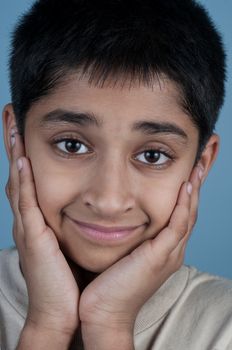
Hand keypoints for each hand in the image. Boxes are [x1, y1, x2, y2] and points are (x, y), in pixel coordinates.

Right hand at [6, 129, 79, 337]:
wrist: (65, 311)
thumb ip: (74, 221)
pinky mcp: (34, 238)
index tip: (25, 124)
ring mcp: (29, 226)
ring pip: (18, 181)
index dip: (24, 149)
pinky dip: (23, 181)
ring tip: (12, 122)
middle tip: (11, 113)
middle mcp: (30, 218)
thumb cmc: (71, 278)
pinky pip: (27, 203)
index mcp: (41, 217)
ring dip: (14, 151)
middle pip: (19, 171)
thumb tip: (89, 206)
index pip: (30, 176)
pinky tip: (23, 159)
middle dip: (13, 142)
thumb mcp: (71, 242)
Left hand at [79, 165, 201, 346]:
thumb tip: (121, 213)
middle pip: (190, 211)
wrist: (103, 312)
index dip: (187, 191)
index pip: (181, 213)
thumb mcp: (124, 250)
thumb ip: (130, 234)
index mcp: (164, 248)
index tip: (189, 168)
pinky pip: (177, 227)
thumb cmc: (109, 282)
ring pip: (188, 216)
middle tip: (201, 161)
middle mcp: (172, 250)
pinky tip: (185, 187)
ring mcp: (168, 254)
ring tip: (199, 166)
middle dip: (196, 185)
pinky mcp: (159, 257)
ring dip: (194, 190)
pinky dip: (183, 206)